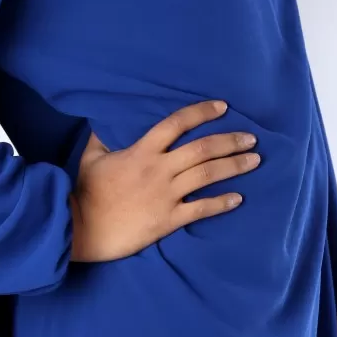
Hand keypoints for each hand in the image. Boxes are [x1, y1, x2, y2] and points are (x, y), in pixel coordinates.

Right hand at [68, 100, 260, 263]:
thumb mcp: (91, 157)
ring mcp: (166, 195)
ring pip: (207, 175)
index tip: (222, 107)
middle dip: (230, 141)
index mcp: (141, 151)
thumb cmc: (85, 192)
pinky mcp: (168, 220)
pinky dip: (222, 203)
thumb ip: (103, 137)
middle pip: (202, 149)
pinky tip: (238, 198)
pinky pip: (201, 209)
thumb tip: (106, 121)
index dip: (201, 112)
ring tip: (254, 160)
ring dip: (234, 166)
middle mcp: (159, 170)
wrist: (82, 229)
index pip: (176, 124)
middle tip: (251, 138)